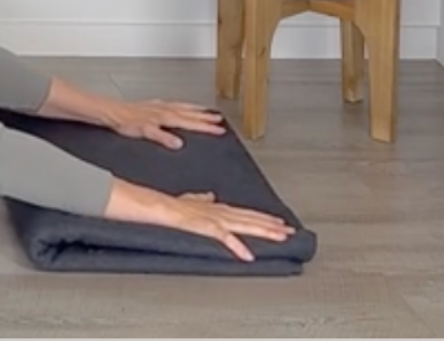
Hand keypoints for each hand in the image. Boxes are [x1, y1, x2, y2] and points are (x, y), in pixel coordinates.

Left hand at [104, 98, 225, 148]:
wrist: (112, 112)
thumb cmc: (126, 122)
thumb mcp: (146, 132)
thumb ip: (162, 137)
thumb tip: (178, 143)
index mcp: (166, 117)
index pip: (191, 123)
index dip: (206, 127)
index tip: (220, 130)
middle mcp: (164, 110)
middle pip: (190, 113)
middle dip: (205, 117)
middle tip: (219, 120)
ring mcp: (158, 106)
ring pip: (182, 106)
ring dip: (195, 109)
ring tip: (206, 111)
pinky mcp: (151, 105)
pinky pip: (172, 104)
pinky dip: (181, 105)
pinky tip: (179, 106)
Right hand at [160, 191, 296, 261]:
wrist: (159, 206)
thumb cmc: (172, 204)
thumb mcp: (190, 199)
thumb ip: (201, 199)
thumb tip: (209, 196)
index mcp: (218, 208)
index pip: (247, 213)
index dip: (264, 218)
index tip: (279, 222)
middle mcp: (221, 212)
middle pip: (251, 219)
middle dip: (272, 225)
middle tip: (291, 231)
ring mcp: (216, 220)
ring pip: (245, 226)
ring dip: (263, 231)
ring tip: (281, 237)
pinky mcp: (207, 227)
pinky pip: (225, 238)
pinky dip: (237, 247)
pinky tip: (248, 256)